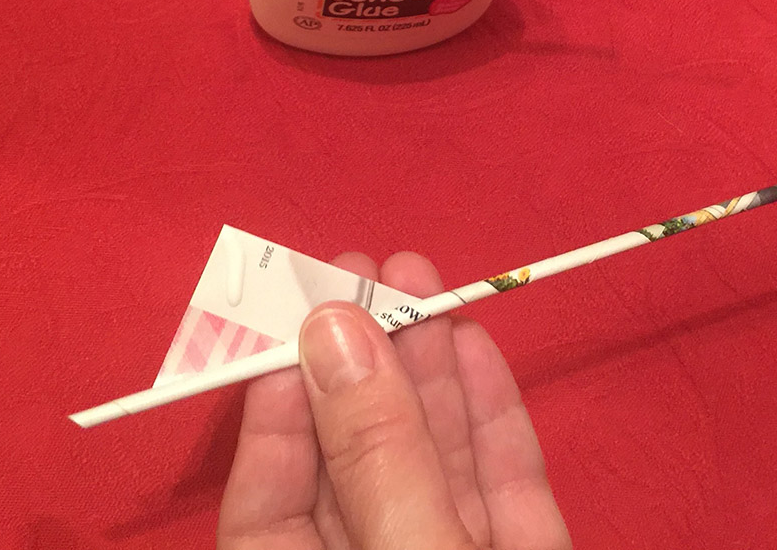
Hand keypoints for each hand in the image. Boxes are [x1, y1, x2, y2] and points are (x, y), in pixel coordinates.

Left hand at [217, 251, 570, 549]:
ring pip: (436, 463)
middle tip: (366, 271)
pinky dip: (494, 415)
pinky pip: (507, 484)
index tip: (299, 324)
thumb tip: (336, 334)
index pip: (269, 506)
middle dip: (367, 362)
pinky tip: (478, 346)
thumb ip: (379, 457)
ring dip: (431, 369)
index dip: (278, 411)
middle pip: (361, 465)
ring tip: (422, 283)